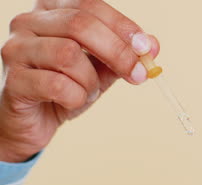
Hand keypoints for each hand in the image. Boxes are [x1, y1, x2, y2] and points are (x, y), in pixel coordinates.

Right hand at [0, 0, 158, 161]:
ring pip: (68, 54)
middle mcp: (28, 22)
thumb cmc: (66, 86)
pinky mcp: (13, 81)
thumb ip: (124, 53)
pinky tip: (74, 100)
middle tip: (137, 75)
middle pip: (80, 24)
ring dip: (91, 80)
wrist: (36, 120)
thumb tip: (152, 45)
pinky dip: (77, 96)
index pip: (91, 5)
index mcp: (51, 10)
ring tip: (89, 91)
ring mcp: (16, 49)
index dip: (123, 27)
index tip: (146, 49)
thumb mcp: (101, 67)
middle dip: (117, 52)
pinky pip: (56, 84)